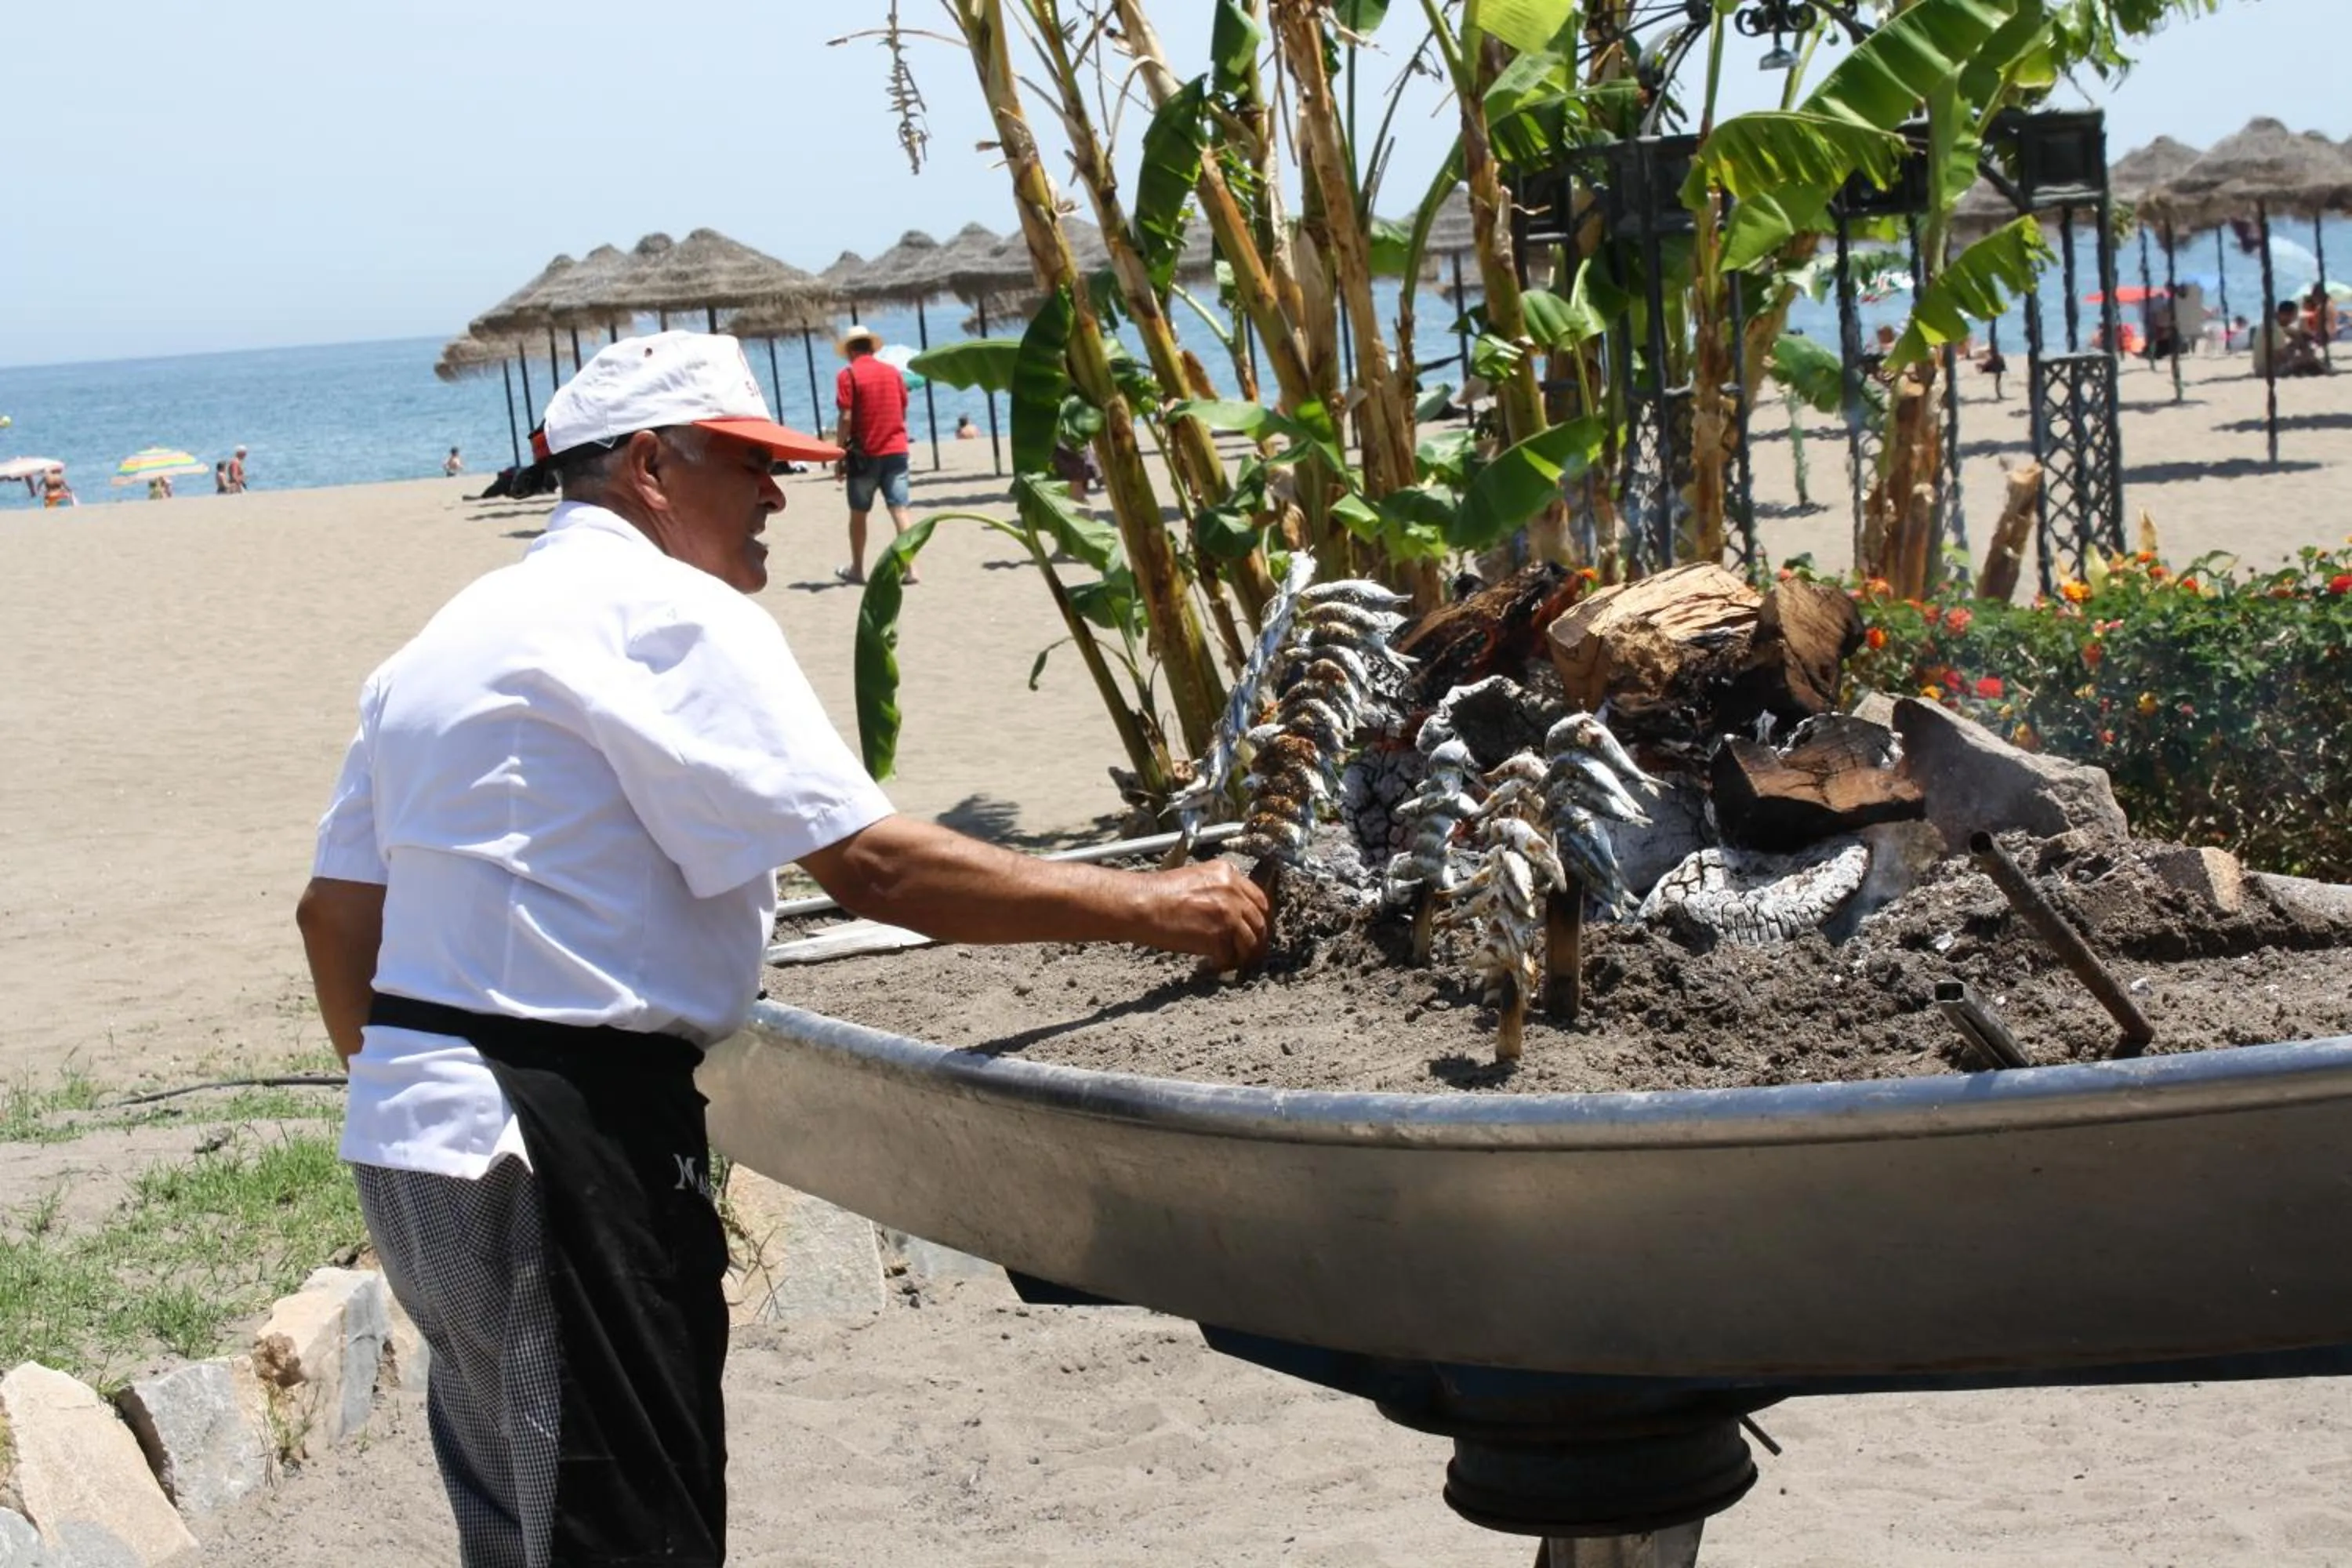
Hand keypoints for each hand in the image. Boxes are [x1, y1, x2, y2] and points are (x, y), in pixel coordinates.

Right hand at [1142, 859, 1268, 971]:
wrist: (1141, 905)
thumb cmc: (1159, 894)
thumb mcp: (1196, 877)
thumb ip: (1219, 888)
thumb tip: (1233, 909)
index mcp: (1228, 874)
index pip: (1259, 899)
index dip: (1260, 918)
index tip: (1255, 929)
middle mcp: (1233, 891)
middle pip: (1259, 921)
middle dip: (1257, 939)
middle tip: (1251, 952)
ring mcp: (1228, 914)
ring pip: (1250, 941)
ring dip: (1244, 955)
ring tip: (1234, 962)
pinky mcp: (1218, 936)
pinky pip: (1231, 956)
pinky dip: (1225, 963)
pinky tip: (1215, 964)